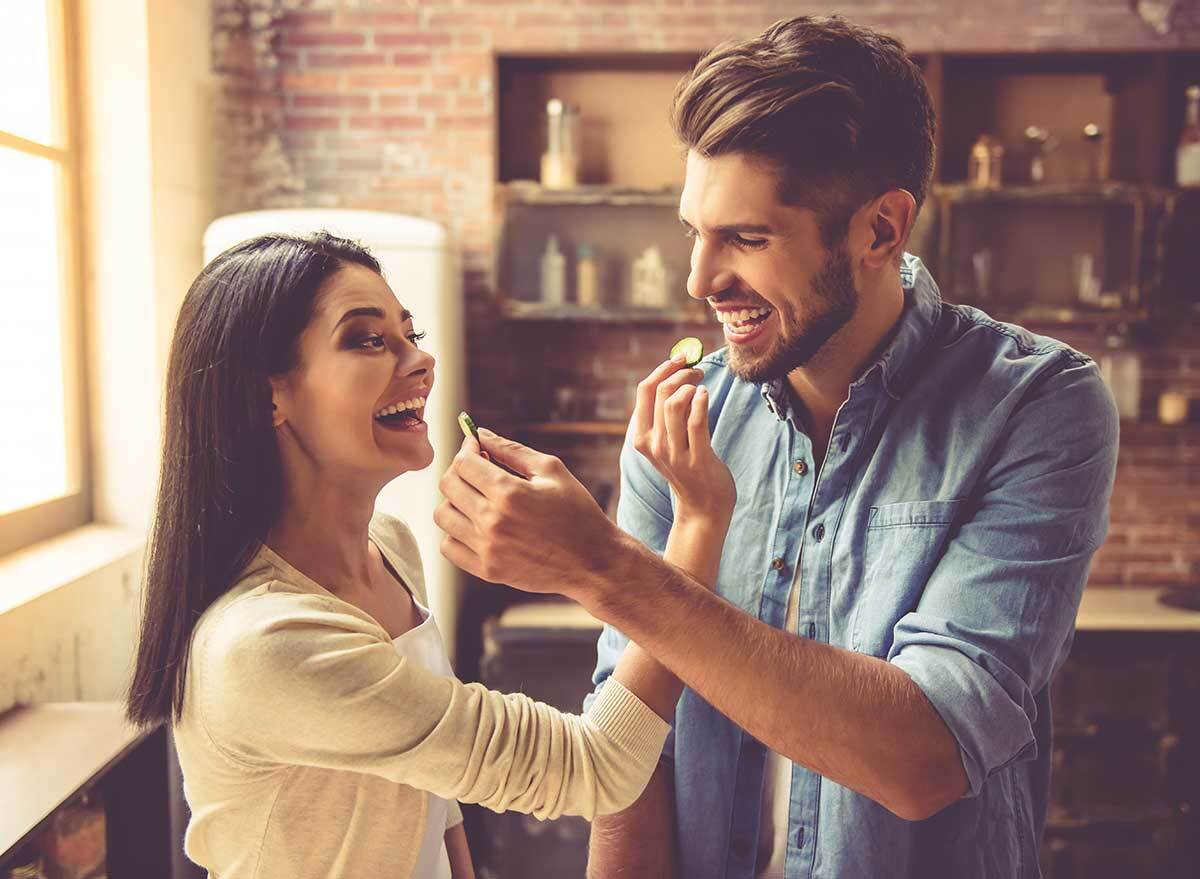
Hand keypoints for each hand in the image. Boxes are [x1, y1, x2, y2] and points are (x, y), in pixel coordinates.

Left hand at [435, 430, 628, 597]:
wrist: (593, 561)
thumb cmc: (577, 512)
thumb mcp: (551, 471)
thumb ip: (510, 450)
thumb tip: (479, 434)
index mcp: (509, 493)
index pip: (463, 463)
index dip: (467, 449)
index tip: (476, 448)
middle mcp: (493, 521)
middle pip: (448, 485)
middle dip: (459, 470)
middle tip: (478, 470)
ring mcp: (487, 548)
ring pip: (443, 515)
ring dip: (454, 500)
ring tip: (476, 498)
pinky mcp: (487, 570)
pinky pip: (448, 546)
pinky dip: (455, 532)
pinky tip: (475, 525)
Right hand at [632, 357, 735, 526]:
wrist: (702, 507)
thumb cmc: (688, 466)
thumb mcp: (669, 440)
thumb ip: (668, 413)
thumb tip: (678, 372)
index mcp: (641, 436)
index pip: (644, 391)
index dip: (663, 369)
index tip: (681, 358)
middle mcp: (653, 444)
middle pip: (660, 392)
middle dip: (681, 373)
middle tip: (697, 371)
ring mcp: (674, 453)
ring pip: (674, 404)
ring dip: (691, 386)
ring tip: (702, 385)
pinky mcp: (697, 460)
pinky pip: (696, 422)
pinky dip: (701, 401)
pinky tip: (705, 395)